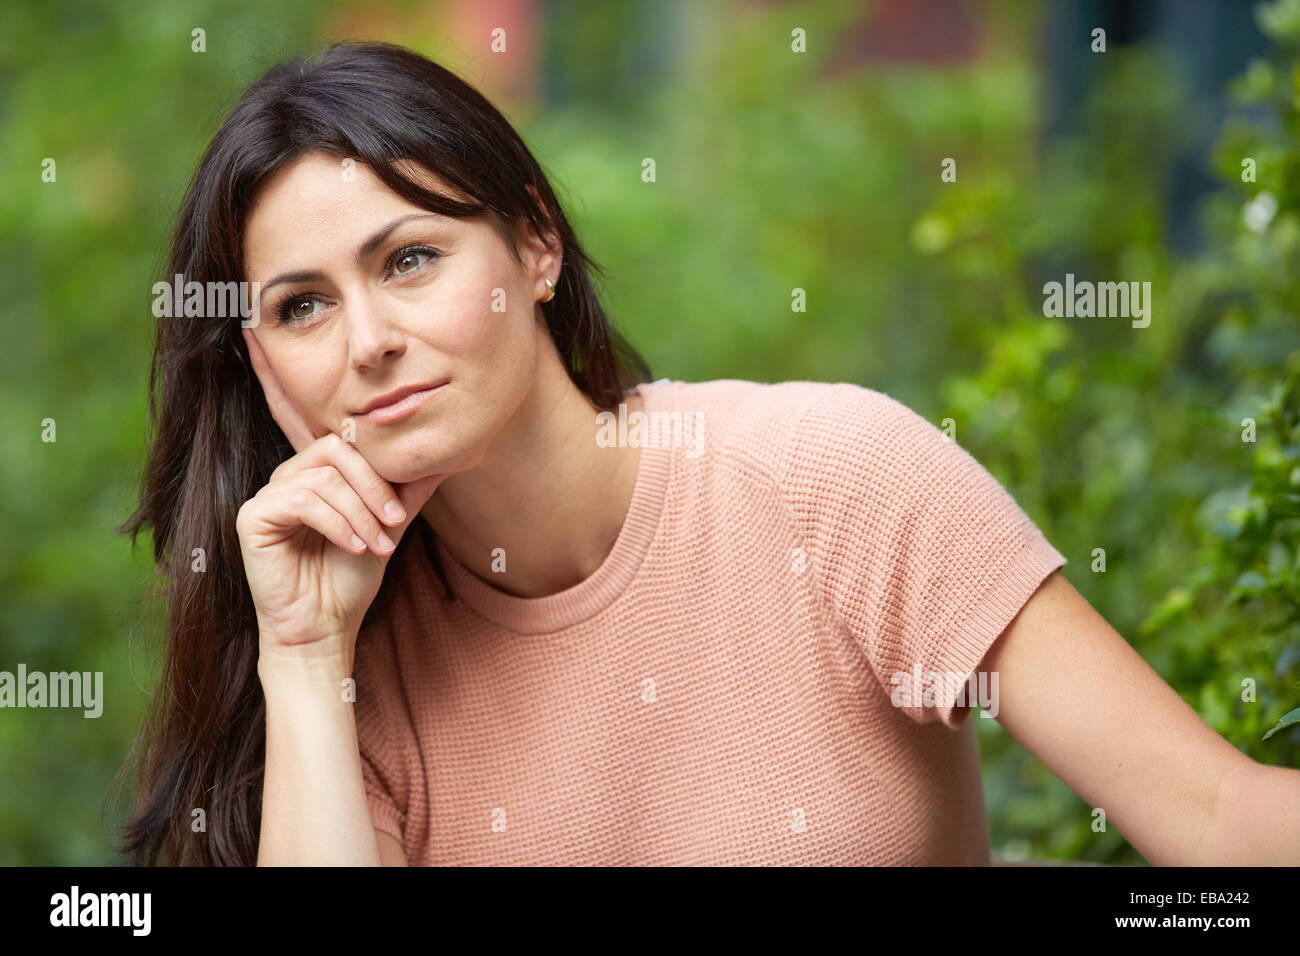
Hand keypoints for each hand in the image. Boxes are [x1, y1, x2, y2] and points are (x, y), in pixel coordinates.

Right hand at [236, 327, 445, 666]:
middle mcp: (289, 472)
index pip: (303, 413)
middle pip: (340, 446)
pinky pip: (306, 498)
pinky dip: (341, 523)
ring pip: (328, 472)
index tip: (254, 323)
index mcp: (317, 468)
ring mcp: (268, 492)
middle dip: (374, 484)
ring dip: (363, 510)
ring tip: (379, 544)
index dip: (278, 372)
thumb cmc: (354, 576)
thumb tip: (448, 448)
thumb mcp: (391, 520)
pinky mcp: (254, 516)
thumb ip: (409, 481)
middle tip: (393, 523)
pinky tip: (356, 548)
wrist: (329, 627)